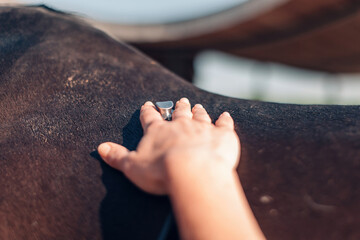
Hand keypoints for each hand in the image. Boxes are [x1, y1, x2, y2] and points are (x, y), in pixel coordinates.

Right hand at [98, 98, 239, 194]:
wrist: (193, 172)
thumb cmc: (161, 172)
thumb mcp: (132, 167)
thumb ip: (118, 156)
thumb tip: (100, 148)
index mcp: (158, 132)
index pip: (150, 117)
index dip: (148, 111)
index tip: (148, 104)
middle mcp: (181, 125)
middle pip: (179, 112)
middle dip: (178, 106)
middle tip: (180, 100)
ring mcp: (203, 128)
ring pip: (200, 115)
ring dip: (198, 110)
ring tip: (196, 105)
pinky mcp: (222, 135)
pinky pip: (224, 124)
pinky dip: (225, 119)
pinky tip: (225, 115)